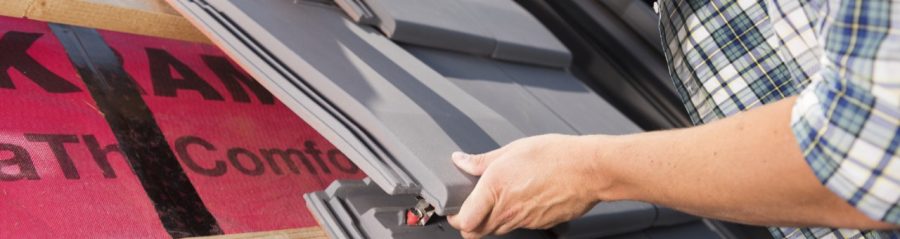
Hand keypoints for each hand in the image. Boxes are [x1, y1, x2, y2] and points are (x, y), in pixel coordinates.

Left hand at [447, 134, 609, 237]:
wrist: (589, 170)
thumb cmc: (554, 156)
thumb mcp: (513, 150)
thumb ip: (482, 161)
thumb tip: (461, 161)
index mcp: (494, 190)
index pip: (464, 222)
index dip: (456, 219)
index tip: (456, 209)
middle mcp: (508, 210)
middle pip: (478, 232)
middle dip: (471, 223)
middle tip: (473, 206)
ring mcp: (525, 220)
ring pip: (499, 229)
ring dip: (493, 219)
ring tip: (500, 197)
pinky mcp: (540, 223)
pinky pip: (520, 225)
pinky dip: (516, 216)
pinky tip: (524, 197)